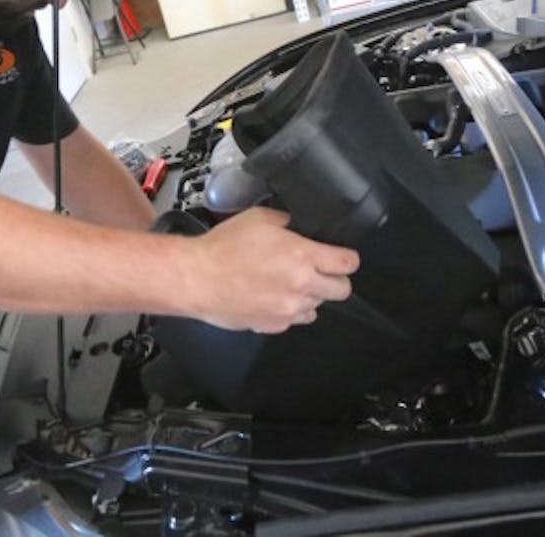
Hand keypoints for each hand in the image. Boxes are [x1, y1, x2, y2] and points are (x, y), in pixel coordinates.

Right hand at [183, 207, 358, 332]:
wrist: (196, 278)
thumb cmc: (222, 248)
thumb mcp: (259, 219)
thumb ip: (287, 222)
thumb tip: (298, 227)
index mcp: (302, 256)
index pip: (348, 263)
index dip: (346, 258)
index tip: (341, 257)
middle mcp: (301, 286)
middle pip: (342, 290)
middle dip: (334, 279)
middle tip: (318, 271)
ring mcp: (288, 310)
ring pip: (319, 307)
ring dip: (310, 295)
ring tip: (288, 283)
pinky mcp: (273, 326)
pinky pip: (295, 320)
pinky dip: (290, 310)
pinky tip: (273, 296)